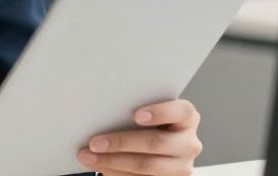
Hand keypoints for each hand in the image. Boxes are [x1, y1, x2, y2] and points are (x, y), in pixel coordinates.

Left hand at [76, 99, 201, 174]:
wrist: (154, 147)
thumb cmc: (147, 124)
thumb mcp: (146, 112)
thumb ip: (134, 108)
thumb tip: (100, 108)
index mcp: (187, 118)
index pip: (182, 112)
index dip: (160, 112)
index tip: (136, 115)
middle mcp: (188, 143)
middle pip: (157, 142)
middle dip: (121, 142)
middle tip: (94, 142)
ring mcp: (182, 166)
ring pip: (147, 166)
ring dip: (113, 162)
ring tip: (88, 157)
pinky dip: (117, 173)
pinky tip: (101, 167)